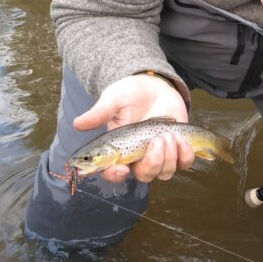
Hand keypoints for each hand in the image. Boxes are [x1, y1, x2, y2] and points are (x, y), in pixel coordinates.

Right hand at [73, 74, 194, 182]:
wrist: (156, 86)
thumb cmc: (130, 93)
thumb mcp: (114, 99)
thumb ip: (99, 113)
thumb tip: (77, 124)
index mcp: (117, 150)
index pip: (112, 172)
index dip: (115, 175)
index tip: (122, 168)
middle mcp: (137, 157)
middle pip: (144, 176)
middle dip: (153, 161)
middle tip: (157, 139)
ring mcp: (158, 155)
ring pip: (164, 173)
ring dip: (169, 157)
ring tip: (168, 134)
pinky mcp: (176, 150)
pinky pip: (183, 164)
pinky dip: (184, 156)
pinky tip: (181, 140)